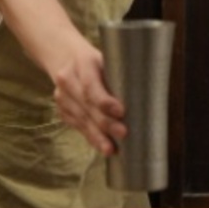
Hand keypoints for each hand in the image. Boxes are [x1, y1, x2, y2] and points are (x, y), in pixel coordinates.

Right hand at [48, 38, 126, 156]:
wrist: (66, 58)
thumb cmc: (97, 61)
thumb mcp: (107, 59)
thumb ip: (119, 75)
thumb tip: (146, 97)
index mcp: (82, 62)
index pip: (91, 85)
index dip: (105, 101)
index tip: (121, 112)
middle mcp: (67, 80)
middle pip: (87, 105)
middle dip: (105, 123)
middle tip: (123, 133)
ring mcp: (62, 97)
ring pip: (81, 119)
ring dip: (97, 136)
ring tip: (111, 149)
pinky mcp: (62, 110)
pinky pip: (77, 126)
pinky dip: (91, 137)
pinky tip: (103, 146)